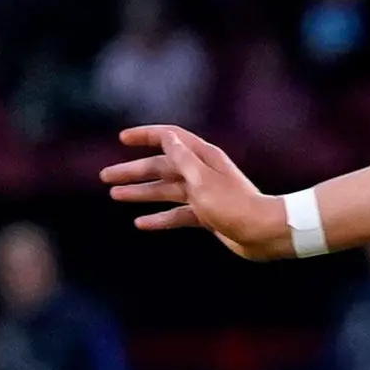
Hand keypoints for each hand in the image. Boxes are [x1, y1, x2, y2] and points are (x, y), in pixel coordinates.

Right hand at [103, 125, 290, 259]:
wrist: (264, 234)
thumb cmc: (235, 206)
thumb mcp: (203, 180)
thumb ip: (183, 159)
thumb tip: (168, 137)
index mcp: (202, 157)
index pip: (170, 138)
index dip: (146, 136)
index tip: (122, 138)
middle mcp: (201, 172)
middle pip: (161, 166)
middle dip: (133, 170)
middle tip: (105, 176)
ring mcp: (203, 194)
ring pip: (165, 190)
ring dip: (140, 192)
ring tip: (115, 195)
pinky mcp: (206, 215)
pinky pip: (176, 214)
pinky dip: (159, 218)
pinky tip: (140, 223)